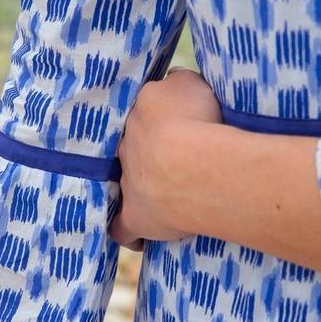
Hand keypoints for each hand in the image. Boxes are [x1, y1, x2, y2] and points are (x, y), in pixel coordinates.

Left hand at [108, 67, 222, 249]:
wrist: (194, 165)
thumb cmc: (197, 119)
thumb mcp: (189, 83)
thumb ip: (176, 83)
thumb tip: (170, 87)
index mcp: (141, 110)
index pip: (146, 109)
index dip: (163, 118)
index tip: (178, 124)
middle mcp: (127, 144)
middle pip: (134, 146)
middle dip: (151, 151)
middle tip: (180, 158)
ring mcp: (128, 182)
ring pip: (129, 182)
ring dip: (146, 186)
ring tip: (170, 193)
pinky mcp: (136, 216)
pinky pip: (122, 228)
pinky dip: (129, 233)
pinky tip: (139, 238)